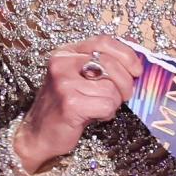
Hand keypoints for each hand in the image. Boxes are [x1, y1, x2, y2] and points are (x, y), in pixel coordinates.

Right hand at [12, 35, 142, 174]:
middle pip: (111, 64)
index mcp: (66, 52)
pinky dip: (107, 113)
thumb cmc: (65, 106)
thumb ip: (101, 65)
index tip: (137, 69)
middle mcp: (62, 63)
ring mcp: (64, 83)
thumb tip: (136, 58)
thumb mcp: (80, 78)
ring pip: (111, 89)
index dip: (126, 54)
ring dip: (114, 102)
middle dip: (125, 83)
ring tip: (100, 107)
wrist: (37, 134)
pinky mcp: (70, 103)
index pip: (103, 41)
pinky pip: (106, 105)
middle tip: (121, 96)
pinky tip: (95, 116)